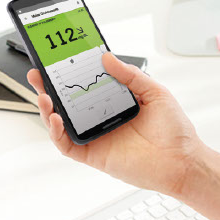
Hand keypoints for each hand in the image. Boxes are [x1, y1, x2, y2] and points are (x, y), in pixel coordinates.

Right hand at [28, 52, 201, 196]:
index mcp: (115, 102)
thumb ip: (130, 75)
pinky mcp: (94, 155)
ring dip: (48, 110)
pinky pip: (67, 145)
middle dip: (49, 88)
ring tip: (44, 96)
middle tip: (37, 74)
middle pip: (68, 103)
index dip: (70, 74)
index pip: (86, 85)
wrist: (182, 161)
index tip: (57, 60)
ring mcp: (97, 137)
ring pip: (62, 124)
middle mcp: (102, 119)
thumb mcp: (155, 92)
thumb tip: (107, 58)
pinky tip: (56, 120)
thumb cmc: (174, 131)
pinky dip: (57, 133)